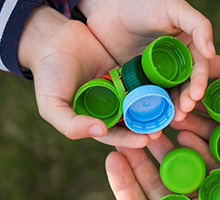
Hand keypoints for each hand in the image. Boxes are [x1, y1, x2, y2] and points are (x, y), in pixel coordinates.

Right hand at [18, 5, 159, 146]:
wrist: (54, 39)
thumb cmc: (49, 75)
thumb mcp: (51, 105)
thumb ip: (70, 124)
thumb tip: (100, 131)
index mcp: (94, 119)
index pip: (114, 134)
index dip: (129, 139)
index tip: (145, 141)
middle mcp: (109, 107)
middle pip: (132, 120)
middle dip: (147, 126)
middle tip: (163, 128)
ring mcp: (120, 89)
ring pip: (140, 101)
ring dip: (154, 108)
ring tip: (169, 112)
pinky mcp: (128, 71)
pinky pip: (143, 80)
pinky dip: (154, 85)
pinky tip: (167, 88)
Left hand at [76, 0, 214, 120]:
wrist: (108, 5)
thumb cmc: (144, 2)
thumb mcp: (175, 9)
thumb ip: (198, 26)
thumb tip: (212, 52)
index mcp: (188, 48)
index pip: (198, 69)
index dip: (198, 83)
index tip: (195, 95)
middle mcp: (174, 64)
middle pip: (183, 86)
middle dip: (184, 101)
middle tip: (181, 113)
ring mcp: (155, 74)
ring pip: (166, 95)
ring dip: (169, 109)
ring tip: (168, 120)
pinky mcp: (137, 80)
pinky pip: (144, 96)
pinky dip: (147, 107)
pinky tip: (148, 117)